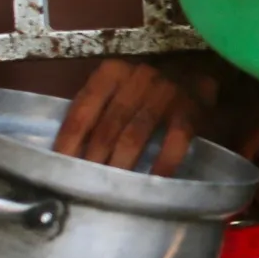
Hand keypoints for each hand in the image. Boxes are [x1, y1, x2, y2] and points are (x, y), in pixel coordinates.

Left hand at [53, 59, 199, 175]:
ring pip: (135, 135)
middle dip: (94, 160)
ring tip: (111, 189)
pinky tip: (154, 180)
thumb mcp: (119, 86)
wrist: (198, 68)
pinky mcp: (191, 108)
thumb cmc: (149, 86)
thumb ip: (97, 108)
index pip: (82, 110)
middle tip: (85, 186)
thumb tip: (67, 152)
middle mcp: (138, 79)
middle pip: (108, 127)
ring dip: (121, 164)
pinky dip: (163, 162)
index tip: (60, 168)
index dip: (69, 142)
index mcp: (112, 72)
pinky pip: (174, 139)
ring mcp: (166, 92)